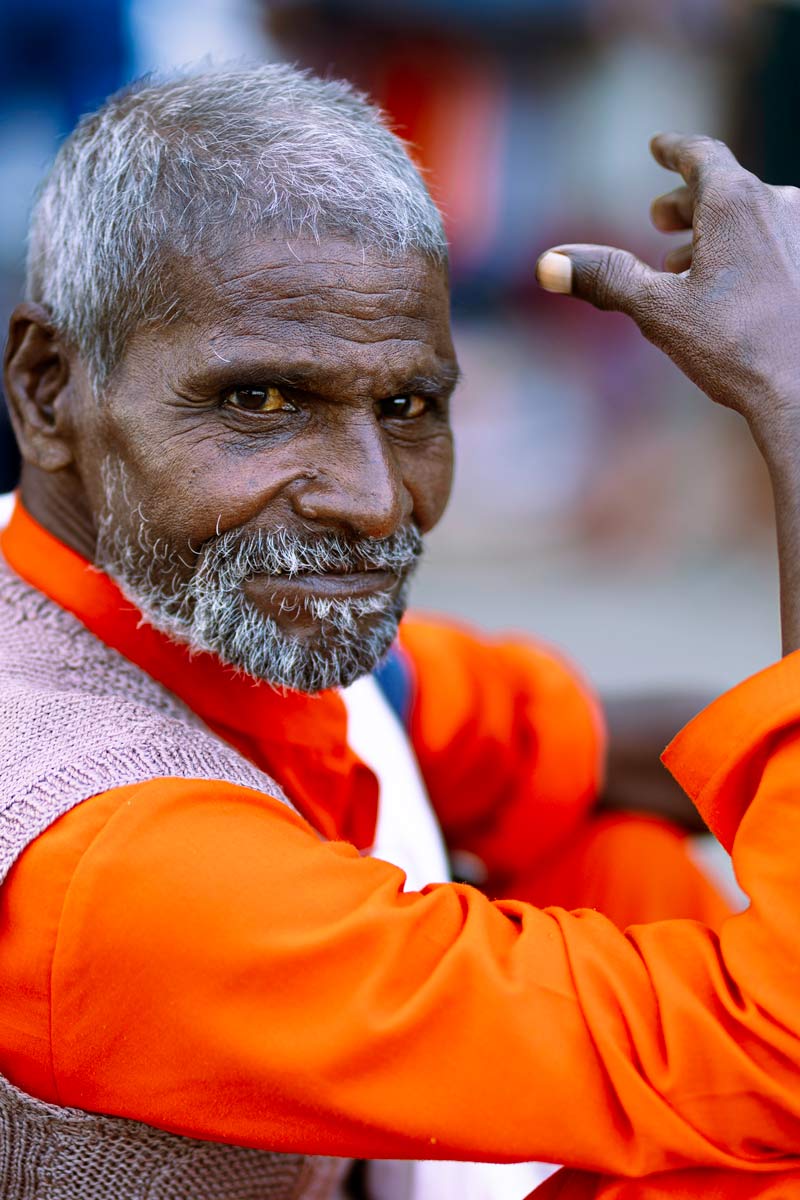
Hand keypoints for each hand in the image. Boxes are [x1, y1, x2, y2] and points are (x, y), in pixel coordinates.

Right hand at [536, 133, 799, 439]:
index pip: (701, 154)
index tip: (660, 146)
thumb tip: (548, 264)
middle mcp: (779, 204)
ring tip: (691, 264)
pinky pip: (778, 242)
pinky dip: (748, 251)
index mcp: (735, 202)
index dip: (675, 149)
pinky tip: (735, 290)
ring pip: (755, 217)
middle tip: (661, 221)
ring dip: (717, 233)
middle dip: (688, 202)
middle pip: (727, 187)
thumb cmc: (735, 348)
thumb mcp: (658, 310)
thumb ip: (606, 278)